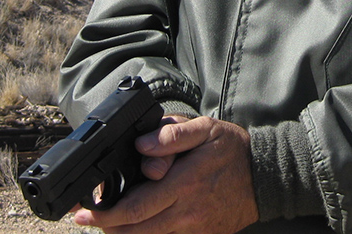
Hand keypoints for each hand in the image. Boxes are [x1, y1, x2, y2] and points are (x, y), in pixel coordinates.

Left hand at [73, 116, 258, 233]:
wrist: (266, 176)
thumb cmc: (233, 150)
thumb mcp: (205, 128)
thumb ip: (172, 134)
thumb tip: (141, 146)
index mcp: (184, 183)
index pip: (135, 207)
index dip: (105, 213)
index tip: (85, 210)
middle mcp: (186, 211)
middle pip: (136, 230)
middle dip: (106, 226)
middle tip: (86, 219)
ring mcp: (194, 228)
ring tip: (107, 223)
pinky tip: (136, 227)